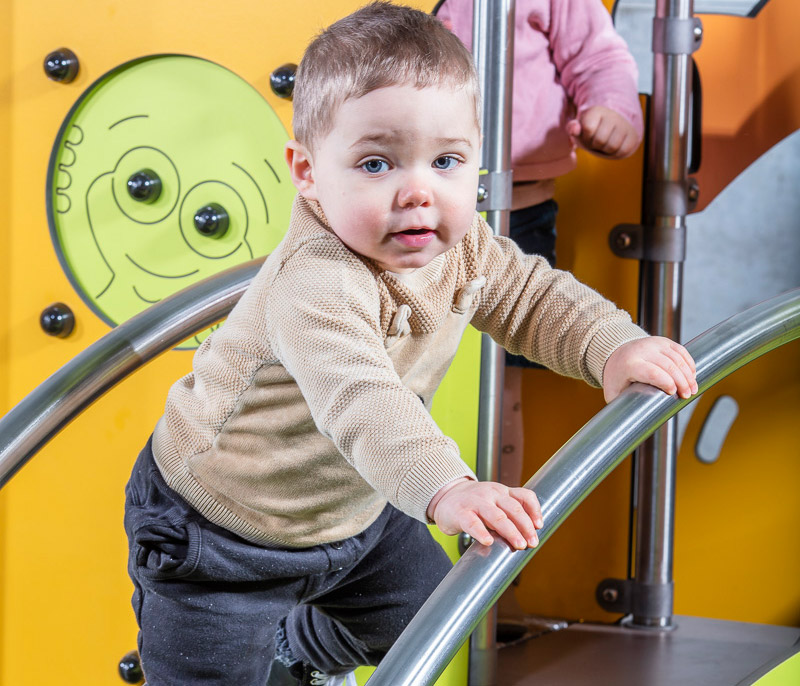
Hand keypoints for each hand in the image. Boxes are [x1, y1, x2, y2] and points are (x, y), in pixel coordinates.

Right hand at [427, 478, 542, 549]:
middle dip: (525, 526)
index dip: (534, 510)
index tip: (539, 526)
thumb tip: (529, 535)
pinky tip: (488, 541)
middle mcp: (491, 494)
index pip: (524, 496)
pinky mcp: (460, 513)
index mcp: (502, 491)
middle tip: (532, 542)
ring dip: (510, 531)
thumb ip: (509, 513)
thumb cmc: (475, 502)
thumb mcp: (495, 501)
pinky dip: (481, 532)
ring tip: (519, 544)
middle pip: (513, 508)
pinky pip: (472, 523)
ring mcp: (475, 502)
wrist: (445, 496)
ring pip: (496, 516)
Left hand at [566, 106, 640, 158]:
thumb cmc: (592, 131)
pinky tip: (613, 147)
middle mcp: (613, 115)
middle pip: (600, 141)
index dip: (586, 137)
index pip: (589, 129)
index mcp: (596, 111)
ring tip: (604, 143)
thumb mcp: (580, 129)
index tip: (588, 133)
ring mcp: (625, 125)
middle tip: (596, 140)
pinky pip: (622, 151)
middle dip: (595, 145)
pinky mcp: (633, 136)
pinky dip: (615, 154)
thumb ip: (572, 128)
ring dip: (605, 150)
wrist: (612, 129)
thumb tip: (575, 129)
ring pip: (612, 147)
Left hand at [603, 337, 697, 402]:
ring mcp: (653, 343)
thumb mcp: (613, 393)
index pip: (652, 372)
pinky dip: (689, 363)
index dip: (666, 383)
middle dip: (682, 382)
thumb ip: (621, 406)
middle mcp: (642, 350)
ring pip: (677, 358)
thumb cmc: (616, 376)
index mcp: (629, 364)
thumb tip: (629, 424)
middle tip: (687, 395)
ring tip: (692, 388)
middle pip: (668, 366)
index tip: (673, 394)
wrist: (615, 353)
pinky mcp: (662, 341)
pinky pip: (680, 350)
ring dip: (688, 374)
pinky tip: (692, 375)